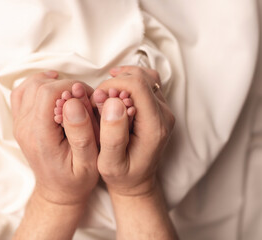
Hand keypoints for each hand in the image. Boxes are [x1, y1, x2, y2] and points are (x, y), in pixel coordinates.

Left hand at [11, 71, 98, 204]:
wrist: (58, 191)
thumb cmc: (76, 179)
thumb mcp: (88, 162)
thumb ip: (81, 132)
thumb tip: (73, 101)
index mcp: (40, 137)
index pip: (48, 93)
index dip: (71, 87)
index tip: (87, 96)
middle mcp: (25, 128)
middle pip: (37, 86)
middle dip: (64, 84)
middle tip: (82, 96)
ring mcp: (19, 124)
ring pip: (27, 86)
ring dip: (51, 83)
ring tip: (69, 92)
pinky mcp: (20, 122)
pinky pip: (22, 94)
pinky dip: (37, 85)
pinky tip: (53, 90)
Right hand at [96, 66, 174, 195]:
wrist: (137, 181)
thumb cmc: (122, 175)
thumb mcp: (111, 163)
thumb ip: (112, 134)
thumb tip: (113, 101)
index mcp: (154, 127)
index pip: (138, 86)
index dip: (113, 84)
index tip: (97, 97)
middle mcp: (164, 116)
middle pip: (143, 77)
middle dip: (116, 81)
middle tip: (99, 98)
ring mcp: (164, 110)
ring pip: (146, 76)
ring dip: (123, 79)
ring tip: (107, 92)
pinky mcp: (159, 108)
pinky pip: (147, 82)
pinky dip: (130, 79)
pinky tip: (116, 88)